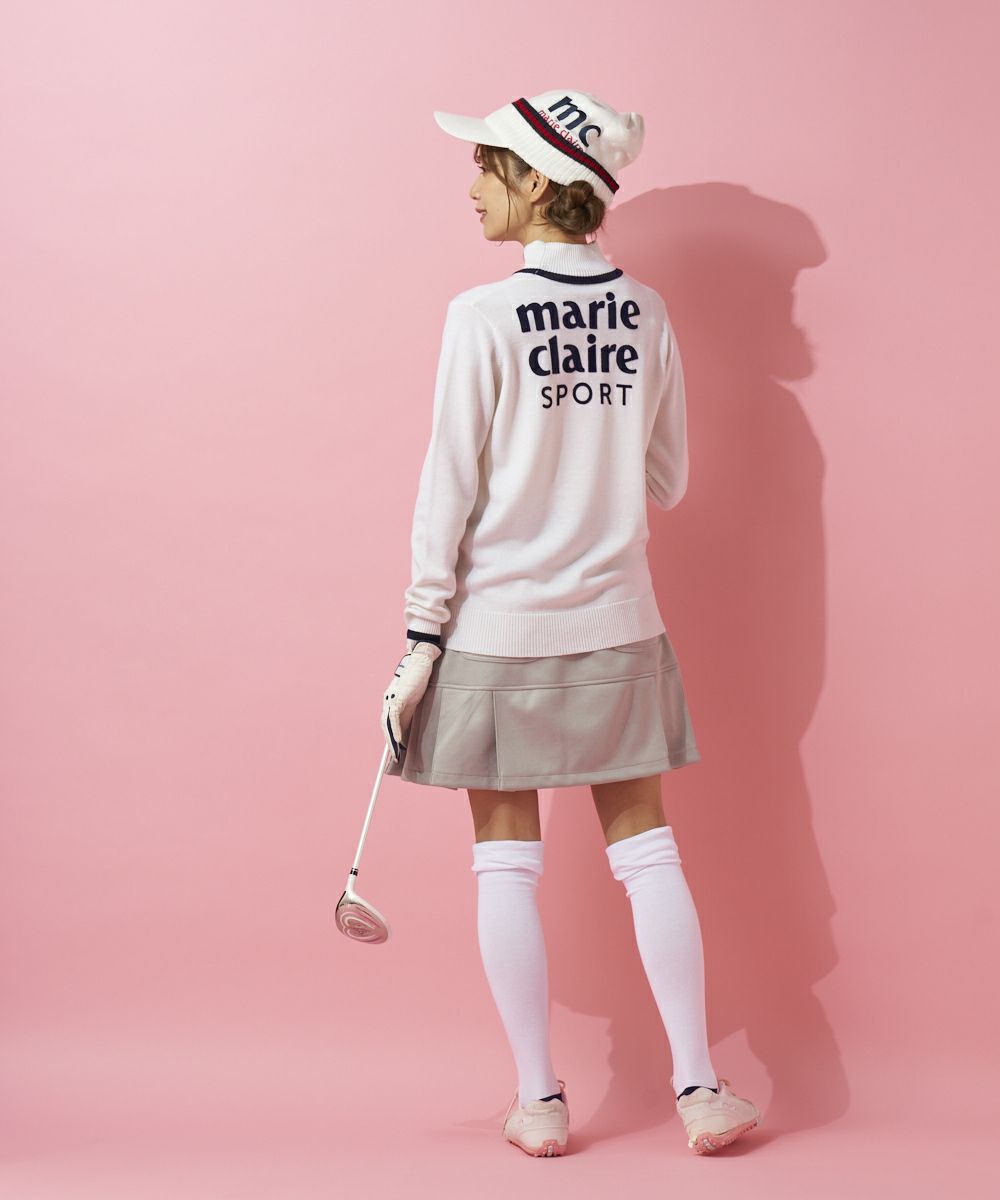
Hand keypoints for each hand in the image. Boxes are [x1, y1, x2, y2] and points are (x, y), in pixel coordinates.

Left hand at [382, 639, 442, 761]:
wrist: (422, 654)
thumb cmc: (423, 670)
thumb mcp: (423, 691)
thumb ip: (422, 702)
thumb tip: (428, 714)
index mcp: (396, 700)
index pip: (392, 723)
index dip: (393, 738)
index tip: (397, 753)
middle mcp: (390, 701)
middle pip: (387, 727)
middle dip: (391, 744)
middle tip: (395, 761)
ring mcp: (392, 699)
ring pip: (388, 726)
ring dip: (391, 742)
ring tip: (396, 758)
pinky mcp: (398, 697)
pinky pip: (394, 719)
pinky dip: (395, 732)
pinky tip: (398, 744)